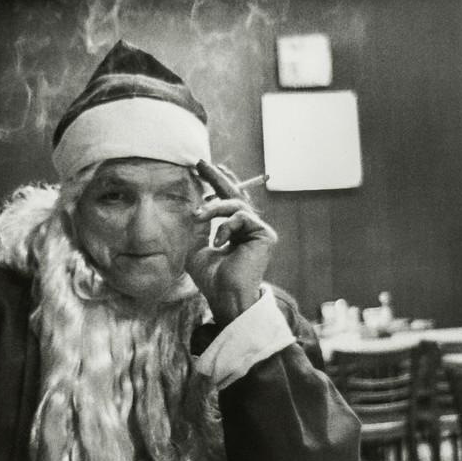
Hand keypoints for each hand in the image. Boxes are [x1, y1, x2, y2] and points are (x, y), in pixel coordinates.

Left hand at [188, 161, 277, 324]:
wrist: (225, 296)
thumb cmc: (211, 278)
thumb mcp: (195, 246)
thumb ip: (198, 225)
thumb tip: (195, 203)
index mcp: (235, 232)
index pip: (227, 203)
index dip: (216, 184)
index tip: (202, 169)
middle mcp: (249, 230)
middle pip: (236, 195)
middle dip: (217, 178)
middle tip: (201, 163)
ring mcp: (259, 232)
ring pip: (236, 204)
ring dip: (214, 208)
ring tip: (198, 216)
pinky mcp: (265, 235)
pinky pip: (242, 216)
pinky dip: (226, 225)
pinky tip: (219, 241)